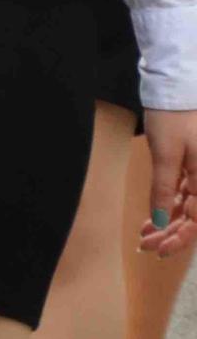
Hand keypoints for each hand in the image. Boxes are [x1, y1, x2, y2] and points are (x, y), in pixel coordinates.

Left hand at [140, 109, 196, 255]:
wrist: (174, 88)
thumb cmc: (173, 117)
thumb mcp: (166, 154)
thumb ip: (164, 189)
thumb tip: (162, 222)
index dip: (181, 239)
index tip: (160, 250)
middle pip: (194, 217)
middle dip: (171, 234)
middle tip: (146, 245)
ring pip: (187, 207)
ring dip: (168, 222)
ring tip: (145, 235)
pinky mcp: (191, 166)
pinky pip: (183, 193)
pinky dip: (168, 206)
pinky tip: (153, 218)